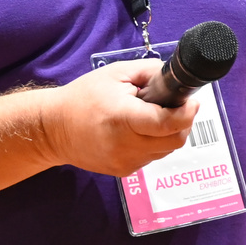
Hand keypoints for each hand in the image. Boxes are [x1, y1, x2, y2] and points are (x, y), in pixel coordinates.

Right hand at [35, 60, 197, 176]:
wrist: (53, 129)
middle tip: (179, 107)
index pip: (166, 123)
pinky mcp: (124, 171)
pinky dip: (155, 144)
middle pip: (174, 141)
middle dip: (183, 123)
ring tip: (154, 117)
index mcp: (122, 118)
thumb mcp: (116, 73)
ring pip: (166, 151)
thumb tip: (177, 80)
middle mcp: (125, 145)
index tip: (192, 101)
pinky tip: (141, 131)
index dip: (186, 113)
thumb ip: (150, 72)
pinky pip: (153, 158)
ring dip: (170, 134)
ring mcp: (125, 162)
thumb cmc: (84, 97)